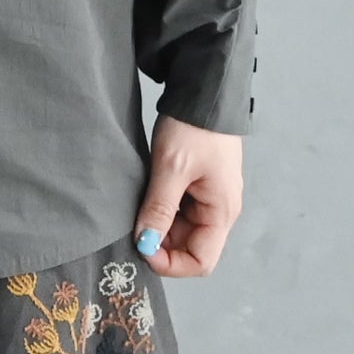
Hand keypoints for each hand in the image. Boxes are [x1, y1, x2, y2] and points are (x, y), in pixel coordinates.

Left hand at [131, 113, 242, 277]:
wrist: (203, 90)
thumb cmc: (194, 127)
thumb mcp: (172, 168)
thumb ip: (160, 209)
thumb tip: (146, 244)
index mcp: (222, 212)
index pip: (201, 261)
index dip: (171, 263)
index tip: (141, 247)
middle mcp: (219, 210)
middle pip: (189, 247)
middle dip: (160, 243)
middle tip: (131, 227)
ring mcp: (209, 198)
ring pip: (181, 230)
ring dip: (158, 225)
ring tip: (136, 207)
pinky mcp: (198, 185)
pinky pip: (178, 210)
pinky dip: (160, 209)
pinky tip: (144, 195)